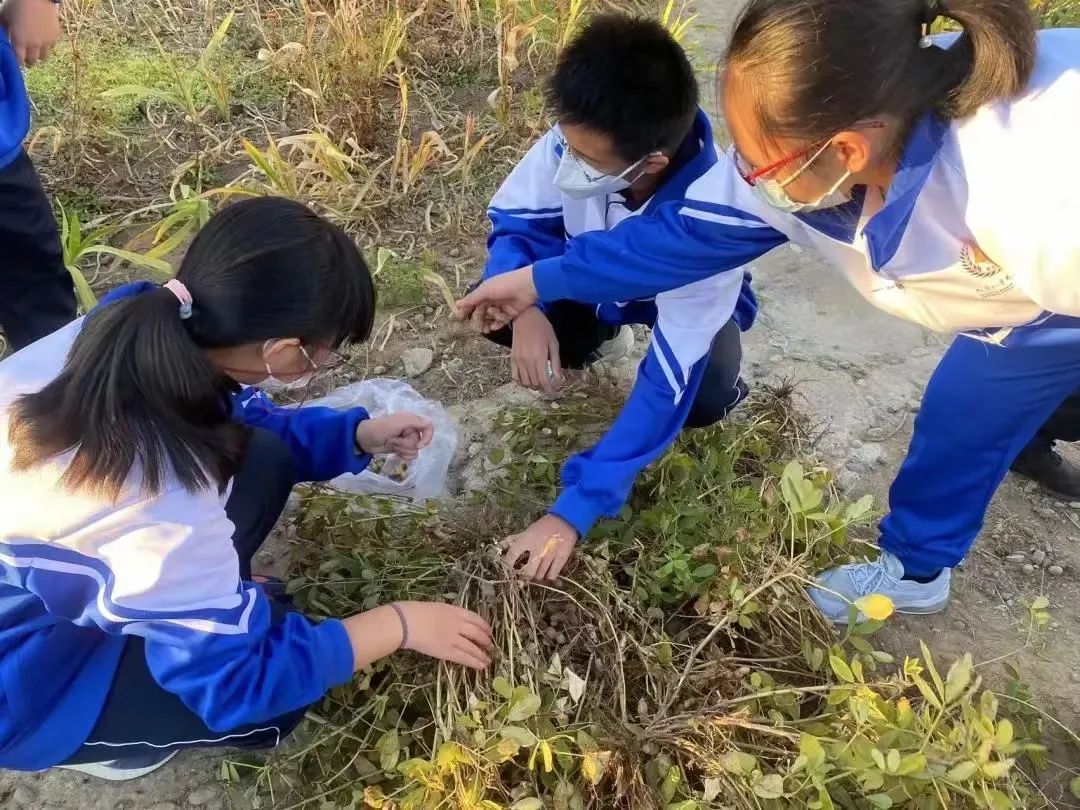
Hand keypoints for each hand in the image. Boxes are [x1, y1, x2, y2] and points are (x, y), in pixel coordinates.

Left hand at [2, 0, 61, 66]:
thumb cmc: (16, 5)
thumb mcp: (3, 16)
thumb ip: (2, 29)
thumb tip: (1, 37)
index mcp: (19, 41)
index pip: (19, 60)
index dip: (17, 61)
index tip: (15, 58)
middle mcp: (34, 44)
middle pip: (32, 61)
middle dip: (28, 60)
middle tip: (25, 57)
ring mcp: (46, 41)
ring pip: (44, 57)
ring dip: (38, 55)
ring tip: (35, 50)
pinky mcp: (55, 36)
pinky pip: (51, 46)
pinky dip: (46, 46)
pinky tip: (42, 40)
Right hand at [342, 602, 493, 670]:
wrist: (407, 622)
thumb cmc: (416, 612)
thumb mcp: (437, 608)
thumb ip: (448, 615)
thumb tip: (454, 622)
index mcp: (456, 611)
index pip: (476, 618)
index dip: (485, 626)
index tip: (489, 632)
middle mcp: (458, 624)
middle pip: (478, 633)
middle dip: (487, 641)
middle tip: (491, 647)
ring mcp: (454, 638)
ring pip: (474, 647)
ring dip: (483, 654)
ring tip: (488, 659)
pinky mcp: (447, 651)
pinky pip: (465, 657)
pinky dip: (475, 662)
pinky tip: (481, 665)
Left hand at [356, 412, 433, 458]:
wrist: (364, 439)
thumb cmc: (379, 428)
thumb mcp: (397, 423)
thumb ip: (415, 422)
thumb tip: (430, 423)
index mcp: (411, 420)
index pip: (428, 427)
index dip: (427, 437)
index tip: (419, 445)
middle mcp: (410, 429)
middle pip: (419, 442)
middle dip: (406, 444)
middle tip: (393, 440)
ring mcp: (406, 440)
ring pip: (415, 450)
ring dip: (403, 449)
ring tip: (391, 444)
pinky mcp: (402, 448)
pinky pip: (410, 455)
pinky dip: (403, 455)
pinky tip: (395, 452)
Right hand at [455, 267, 538, 330]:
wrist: (528, 286)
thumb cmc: (504, 285)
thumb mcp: (485, 290)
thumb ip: (472, 299)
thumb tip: (457, 304)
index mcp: (484, 292)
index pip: (472, 303)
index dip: (465, 311)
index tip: (459, 319)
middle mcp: (492, 300)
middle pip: (480, 313)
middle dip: (477, 320)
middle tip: (477, 327)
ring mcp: (501, 307)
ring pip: (489, 318)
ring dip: (486, 323)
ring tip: (485, 329)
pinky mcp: (510, 313)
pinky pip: (500, 321)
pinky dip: (496, 324)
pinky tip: (494, 327)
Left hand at [502, 514, 577, 580]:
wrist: (564, 521)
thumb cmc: (543, 526)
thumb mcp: (527, 531)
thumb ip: (513, 540)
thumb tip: (499, 545)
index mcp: (527, 540)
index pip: (512, 555)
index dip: (507, 564)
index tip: (507, 569)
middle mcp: (537, 549)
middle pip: (527, 572)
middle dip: (523, 577)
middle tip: (523, 577)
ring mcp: (549, 555)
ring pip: (539, 576)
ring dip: (536, 576)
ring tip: (536, 572)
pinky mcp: (561, 559)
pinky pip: (552, 575)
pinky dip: (549, 576)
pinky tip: (548, 572)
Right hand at [511, 307, 561, 391]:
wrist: (525, 317)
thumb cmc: (542, 328)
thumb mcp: (553, 343)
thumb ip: (556, 362)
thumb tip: (558, 378)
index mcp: (539, 357)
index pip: (543, 380)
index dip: (549, 389)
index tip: (553, 392)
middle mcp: (527, 361)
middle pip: (534, 383)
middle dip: (542, 388)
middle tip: (548, 385)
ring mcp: (518, 361)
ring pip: (525, 382)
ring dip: (532, 386)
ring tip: (539, 383)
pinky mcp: (512, 359)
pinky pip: (515, 376)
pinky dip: (521, 382)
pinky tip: (528, 380)